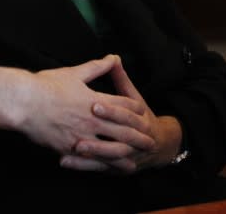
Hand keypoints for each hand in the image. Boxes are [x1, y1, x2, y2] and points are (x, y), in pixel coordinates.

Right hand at [20, 55, 155, 155]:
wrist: (23, 102)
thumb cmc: (46, 85)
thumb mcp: (74, 73)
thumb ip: (96, 67)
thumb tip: (113, 57)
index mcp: (95, 100)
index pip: (123, 106)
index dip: (135, 110)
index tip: (144, 113)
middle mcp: (92, 120)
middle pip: (123, 130)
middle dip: (139, 136)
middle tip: (151, 142)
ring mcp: (82, 136)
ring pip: (110, 148)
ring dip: (126, 155)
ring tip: (136, 160)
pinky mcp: (69, 149)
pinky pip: (91, 160)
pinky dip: (103, 165)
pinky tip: (109, 169)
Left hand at [60, 56, 182, 173]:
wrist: (161, 145)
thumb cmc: (142, 117)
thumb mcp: (134, 97)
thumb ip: (121, 79)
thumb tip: (114, 57)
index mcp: (139, 117)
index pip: (125, 112)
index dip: (111, 109)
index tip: (93, 104)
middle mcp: (136, 137)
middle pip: (119, 136)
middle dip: (100, 133)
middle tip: (79, 127)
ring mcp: (127, 154)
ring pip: (110, 155)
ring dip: (92, 151)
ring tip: (74, 146)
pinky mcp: (117, 168)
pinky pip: (100, 168)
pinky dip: (82, 166)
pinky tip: (64, 161)